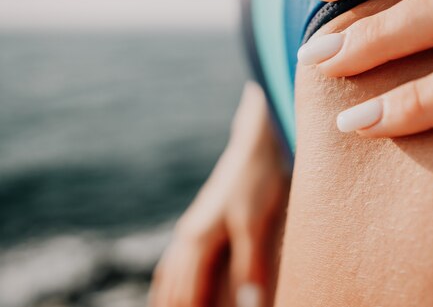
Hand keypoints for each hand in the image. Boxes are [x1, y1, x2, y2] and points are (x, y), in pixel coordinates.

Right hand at [149, 82, 287, 306]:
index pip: (188, 294)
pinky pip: (175, 259)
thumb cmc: (256, 183)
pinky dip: (170, 279)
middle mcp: (188, 237)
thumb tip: (249, 303)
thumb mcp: (254, 225)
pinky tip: (171, 283)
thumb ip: (250, 264)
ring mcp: (191, 228)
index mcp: (198, 241)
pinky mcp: (199, 222)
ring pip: (170, 273)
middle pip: (174, 287)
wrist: (254, 149)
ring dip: (168, 297)